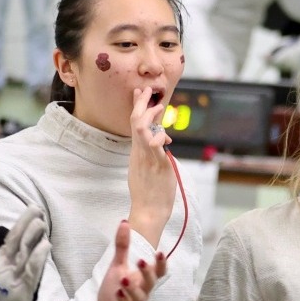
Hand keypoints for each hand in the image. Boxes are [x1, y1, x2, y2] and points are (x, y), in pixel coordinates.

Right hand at [0, 206, 50, 300]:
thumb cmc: (5, 292)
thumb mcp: (5, 272)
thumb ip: (13, 256)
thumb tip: (23, 236)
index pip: (10, 239)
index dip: (20, 223)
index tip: (31, 210)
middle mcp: (3, 266)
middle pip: (15, 241)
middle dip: (25, 224)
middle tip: (35, 209)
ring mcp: (12, 276)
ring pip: (23, 253)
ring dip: (32, 236)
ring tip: (41, 222)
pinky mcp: (22, 287)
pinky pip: (32, 269)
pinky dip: (39, 256)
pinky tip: (45, 244)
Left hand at [94, 220, 165, 300]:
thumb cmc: (116, 292)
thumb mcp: (117, 267)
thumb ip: (123, 247)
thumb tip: (125, 222)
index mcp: (143, 281)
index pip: (157, 273)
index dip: (161, 264)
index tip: (160, 253)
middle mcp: (143, 294)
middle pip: (151, 284)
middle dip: (148, 273)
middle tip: (142, 261)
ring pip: (140, 299)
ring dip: (133, 289)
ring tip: (124, 279)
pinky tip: (119, 293)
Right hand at [127, 86, 175, 246]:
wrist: (148, 210)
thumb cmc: (150, 191)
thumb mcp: (149, 168)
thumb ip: (154, 152)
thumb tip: (162, 139)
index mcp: (137, 152)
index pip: (136, 125)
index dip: (138, 108)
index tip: (141, 94)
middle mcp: (139, 153)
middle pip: (136, 123)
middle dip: (141, 105)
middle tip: (147, 90)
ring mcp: (147, 159)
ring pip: (142, 132)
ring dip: (149, 116)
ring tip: (158, 106)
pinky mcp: (156, 167)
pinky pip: (154, 149)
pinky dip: (157, 140)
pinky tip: (164, 136)